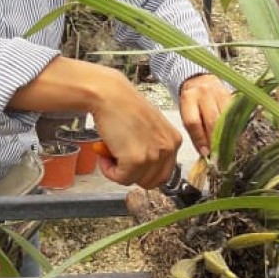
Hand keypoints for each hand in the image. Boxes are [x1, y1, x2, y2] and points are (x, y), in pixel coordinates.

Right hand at [90, 74, 181, 189]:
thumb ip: (153, 147)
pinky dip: (108, 171)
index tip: (131, 162)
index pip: (163, 173)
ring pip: (134, 181)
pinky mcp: (136, 161)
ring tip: (110, 153)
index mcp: (174, 140)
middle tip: (119, 159)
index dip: (143, 171)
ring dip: (118, 172)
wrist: (110, 96)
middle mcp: (168, 149)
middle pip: (151, 181)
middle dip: (132, 174)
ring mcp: (153, 156)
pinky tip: (104, 155)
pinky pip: (120, 179)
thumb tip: (144, 169)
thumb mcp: (150, 127)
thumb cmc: (124, 107)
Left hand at [179, 74, 232, 155]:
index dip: (200, 139)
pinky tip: (233, 136)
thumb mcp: (186, 114)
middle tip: (217, 154)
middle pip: (212, 121)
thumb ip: (194, 132)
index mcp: (188, 98)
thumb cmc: (191, 102)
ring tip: (226, 148)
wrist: (200, 80)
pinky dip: (234, 127)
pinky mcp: (231, 95)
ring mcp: (219, 92)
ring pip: (225, 118)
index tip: (205, 153)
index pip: (194, 122)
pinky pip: (234, 114)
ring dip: (226, 135)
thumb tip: (205, 152)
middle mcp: (204, 93)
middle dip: (215, 140)